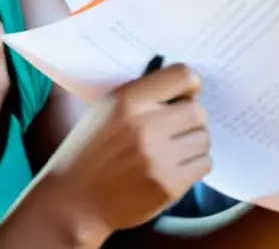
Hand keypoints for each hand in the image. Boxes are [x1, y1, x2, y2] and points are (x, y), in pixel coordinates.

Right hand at [44, 64, 210, 235]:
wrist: (74, 201)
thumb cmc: (90, 151)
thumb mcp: (105, 110)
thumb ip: (142, 96)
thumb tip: (188, 89)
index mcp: (127, 100)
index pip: (184, 76)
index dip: (192, 85)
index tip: (187, 94)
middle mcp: (144, 126)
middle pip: (199, 111)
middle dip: (192, 118)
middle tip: (177, 127)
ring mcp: (158, 158)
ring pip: (204, 139)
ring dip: (193, 143)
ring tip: (173, 149)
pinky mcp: (168, 186)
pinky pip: (204, 164)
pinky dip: (194, 165)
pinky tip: (174, 167)